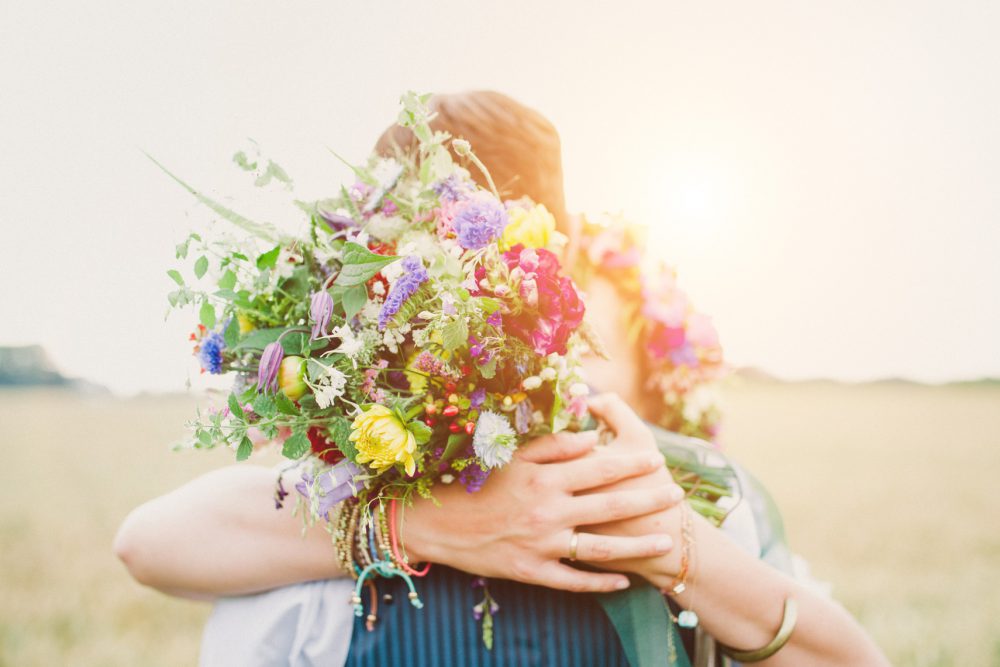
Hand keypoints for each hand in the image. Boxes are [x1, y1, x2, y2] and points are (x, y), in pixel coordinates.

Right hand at [401, 428, 684, 592]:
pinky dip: (600, 582)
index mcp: (544, 478)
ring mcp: (542, 544)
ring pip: (600, 546)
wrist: (437, 523)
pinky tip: (625, 580)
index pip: (599, 467)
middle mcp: (548, 511)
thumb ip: (553, 445)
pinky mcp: (532, 571)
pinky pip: (573, 580)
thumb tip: (591, 437)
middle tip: (676, 494)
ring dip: (637, 545)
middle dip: (647, 499)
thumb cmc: (476, 482)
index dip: (631, 463)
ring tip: (665, 541)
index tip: (657, 458)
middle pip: (609, 504)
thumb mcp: (511, 456)